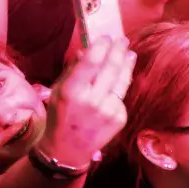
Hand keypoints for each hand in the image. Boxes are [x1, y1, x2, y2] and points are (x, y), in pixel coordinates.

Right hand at [37, 36, 135, 167]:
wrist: (67, 149)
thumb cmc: (61, 115)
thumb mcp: (58, 91)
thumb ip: (74, 70)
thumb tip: (87, 50)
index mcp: (72, 91)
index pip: (90, 63)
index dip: (101, 47)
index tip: (106, 37)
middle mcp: (91, 100)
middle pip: (110, 69)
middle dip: (118, 51)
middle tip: (123, 40)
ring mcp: (108, 110)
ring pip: (122, 81)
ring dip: (126, 64)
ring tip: (129, 53)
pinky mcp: (120, 117)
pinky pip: (121, 96)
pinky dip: (119, 87)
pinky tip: (117, 82)